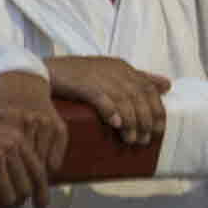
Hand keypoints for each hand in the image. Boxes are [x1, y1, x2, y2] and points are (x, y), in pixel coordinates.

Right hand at [43, 49, 172, 161]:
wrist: (41, 71)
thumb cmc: (76, 75)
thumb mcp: (110, 71)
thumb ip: (139, 77)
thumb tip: (167, 84)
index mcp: (121, 67)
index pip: (148, 89)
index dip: (156, 110)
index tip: (158, 129)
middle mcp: (113, 70)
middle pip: (138, 97)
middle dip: (144, 120)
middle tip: (144, 140)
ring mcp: (97, 76)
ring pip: (123, 100)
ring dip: (130, 122)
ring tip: (131, 139)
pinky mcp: (82, 84)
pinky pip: (101, 98)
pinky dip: (111, 111)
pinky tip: (115, 124)